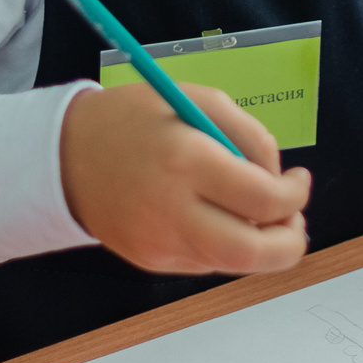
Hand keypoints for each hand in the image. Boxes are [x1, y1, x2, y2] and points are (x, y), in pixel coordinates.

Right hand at [59, 80, 312, 275]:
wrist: (64, 157)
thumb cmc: (135, 118)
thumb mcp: (195, 99)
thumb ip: (247, 134)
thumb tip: (278, 176)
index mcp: (186, 161)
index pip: (262, 200)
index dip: (295, 195)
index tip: (299, 180)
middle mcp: (173, 211)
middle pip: (253, 253)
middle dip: (290, 242)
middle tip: (294, 219)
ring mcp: (160, 245)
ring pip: (233, 263)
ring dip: (260, 244)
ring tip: (257, 212)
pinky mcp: (151, 263)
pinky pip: (207, 262)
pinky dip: (225, 244)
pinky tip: (215, 215)